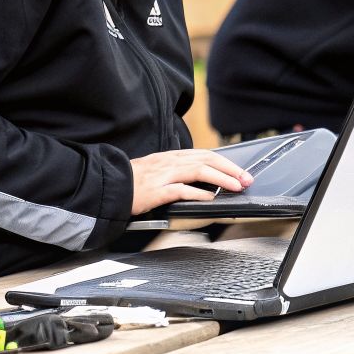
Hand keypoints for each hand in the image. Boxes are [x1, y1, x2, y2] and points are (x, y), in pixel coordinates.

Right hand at [129, 149, 251, 213]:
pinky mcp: (155, 191)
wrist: (107, 186)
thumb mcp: (157, 171)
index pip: (204, 154)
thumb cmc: (131, 182)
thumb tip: (202, 183)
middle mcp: (169, 162)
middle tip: (246, 179)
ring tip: (236, 186)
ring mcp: (162, 175)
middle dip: (230, 169)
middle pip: (206, 160)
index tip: (240, 171)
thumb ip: (177, 173)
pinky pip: (181, 190)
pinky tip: (210, 198)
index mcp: (170, 157)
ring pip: (198, 171)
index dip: (225, 162)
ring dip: (221, 178)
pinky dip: (198, 193)